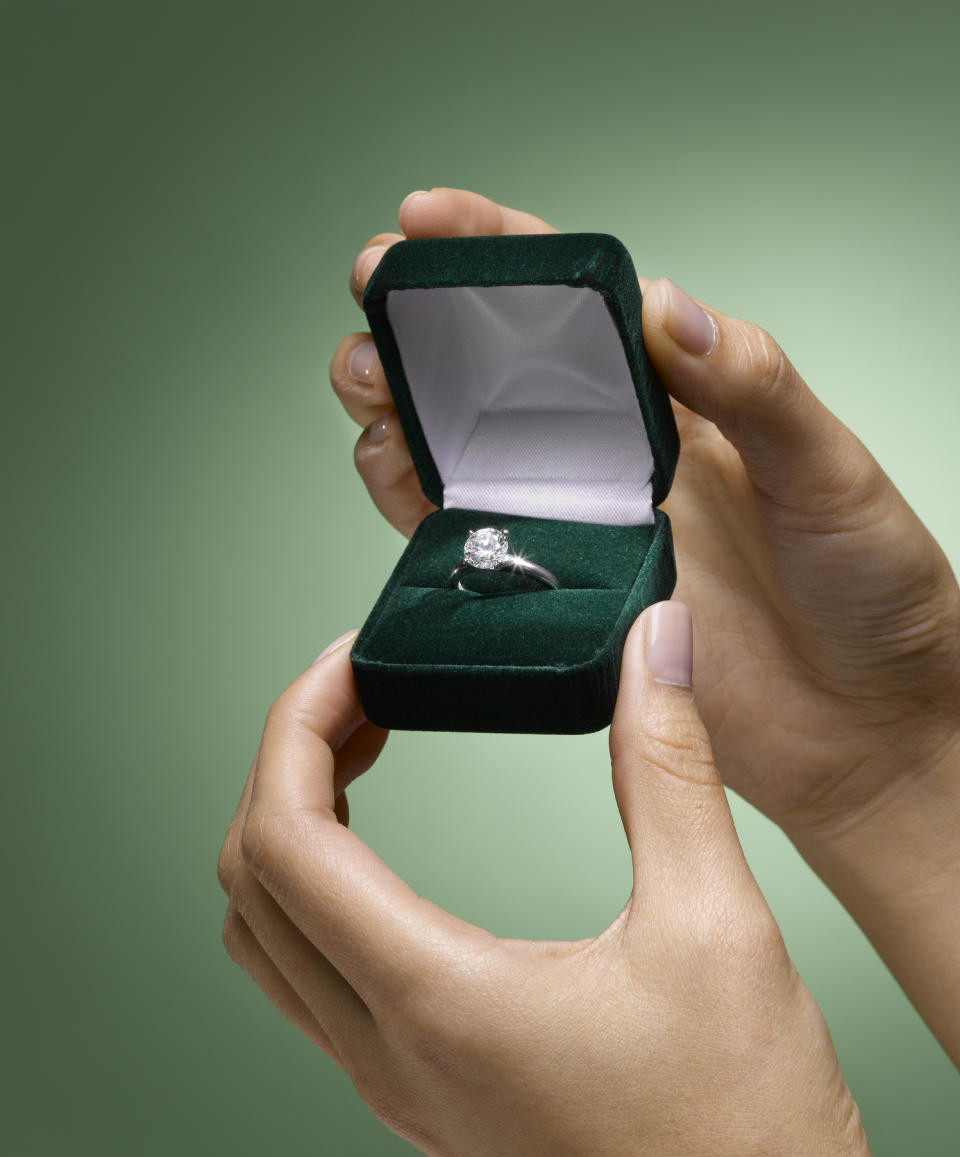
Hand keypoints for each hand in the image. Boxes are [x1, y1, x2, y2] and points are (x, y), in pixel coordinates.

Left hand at [218, 606, 949, 1156]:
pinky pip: (316, 987)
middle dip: (287, 763)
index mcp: (436, 1003)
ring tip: (364, 757)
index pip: (286, 837)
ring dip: (293, 834)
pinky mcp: (427, 1105)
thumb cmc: (748, 1138)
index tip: (353, 662)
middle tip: (364, 693)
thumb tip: (660, 647)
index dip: (297, 726)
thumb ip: (671, 769)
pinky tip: (389, 865)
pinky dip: (320, 899)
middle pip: (255, 882)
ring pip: (271, 941)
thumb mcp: (718, 928)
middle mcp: (390, 1055)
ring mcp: (399, 1090)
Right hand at [329, 187, 959, 849]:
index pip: (573, 304)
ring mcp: (580, 527)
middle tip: (377, 296)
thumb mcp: (828, 470)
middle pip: (490, 373)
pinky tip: (395, 473)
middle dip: (419, 326)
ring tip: (369, 384)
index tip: (427, 220)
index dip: (494, 253)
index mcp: (679, 398)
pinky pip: (465, 544)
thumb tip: (671, 310)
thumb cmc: (868, 589)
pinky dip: (414, 505)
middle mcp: (615, 456)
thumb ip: (752, 387)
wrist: (862, 724)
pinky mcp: (561, 597)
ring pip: (457, 452)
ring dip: (399, 410)